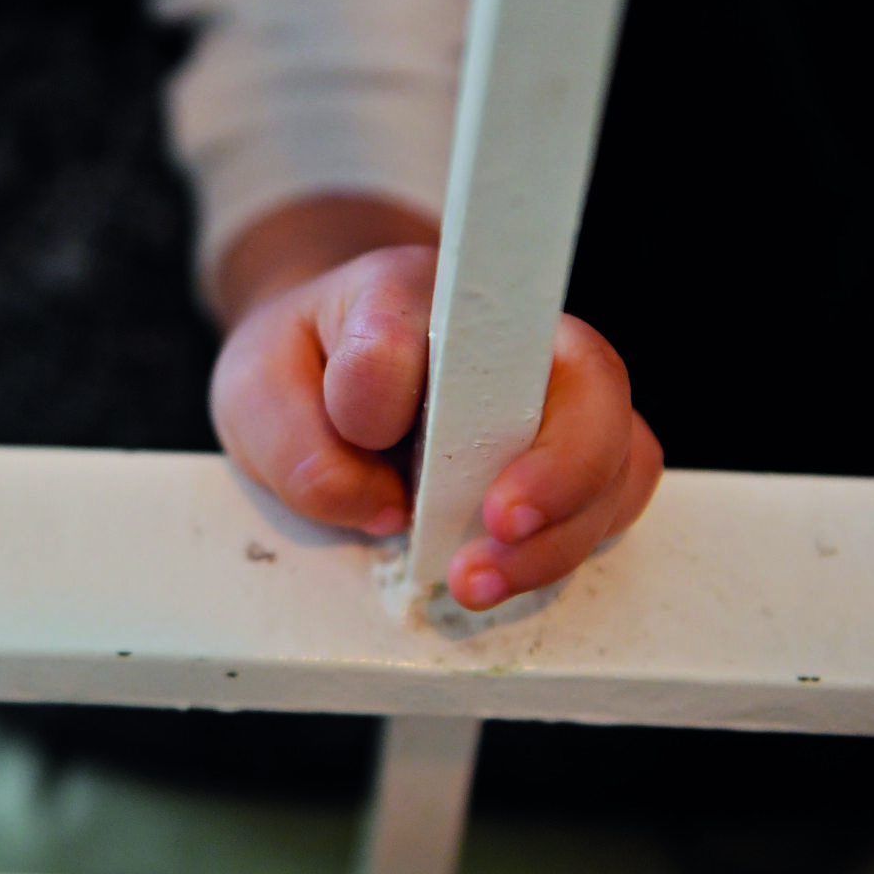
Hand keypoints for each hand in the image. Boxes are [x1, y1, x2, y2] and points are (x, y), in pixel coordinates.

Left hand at [211, 213, 660, 610]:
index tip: (379, 433)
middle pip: (590, 378)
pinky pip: (612, 500)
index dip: (414, 378)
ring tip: (474, 580)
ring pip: (619, 453)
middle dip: (557, 470)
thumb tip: (374, 501)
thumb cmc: (302, 369)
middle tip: (492, 533)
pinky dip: (570, 548)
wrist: (329, 375)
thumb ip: (292, 438)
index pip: (435, 312)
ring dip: (560, 533)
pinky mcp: (575, 455)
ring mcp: (556, 393)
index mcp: (412, 293)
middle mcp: (509, 332)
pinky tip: (507, 573)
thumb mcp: (254, 390)